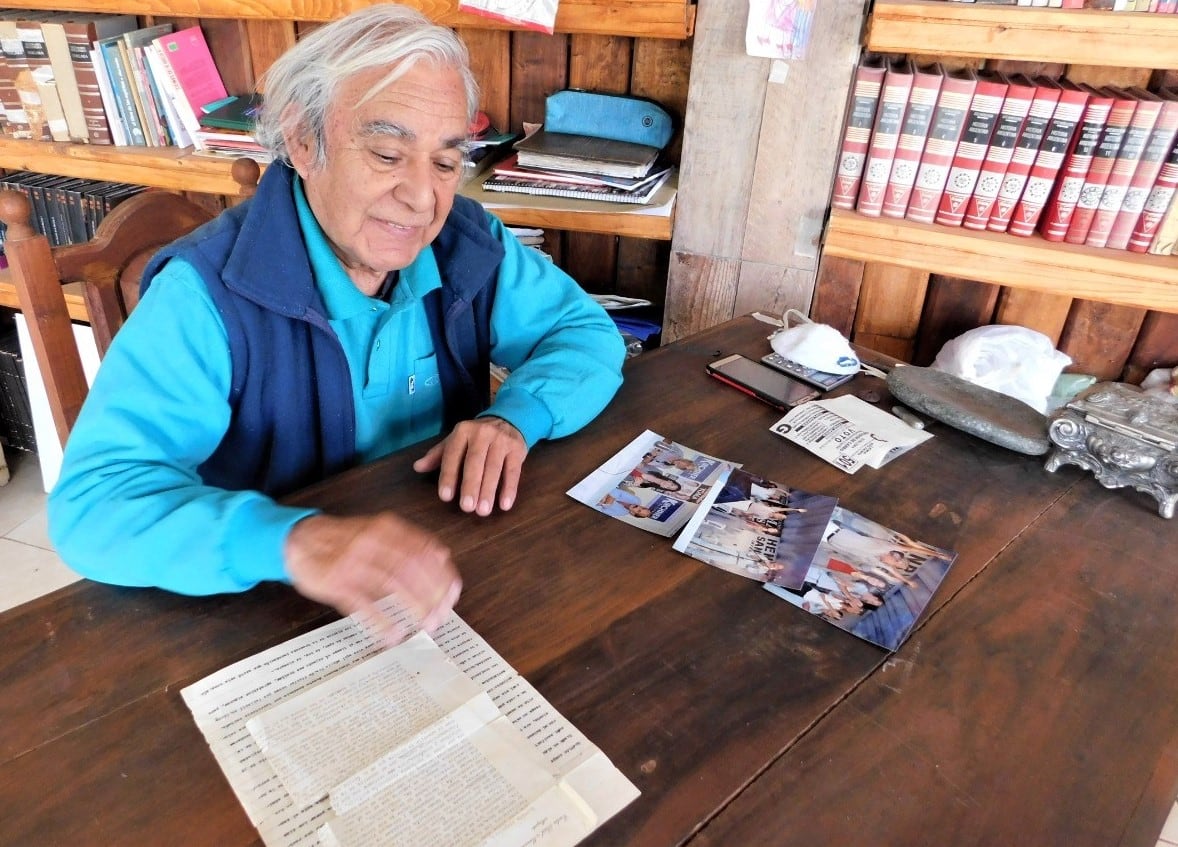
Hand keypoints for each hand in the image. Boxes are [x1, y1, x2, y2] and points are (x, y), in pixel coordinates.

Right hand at [284, 512, 460, 643]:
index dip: (443, 574)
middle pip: (413, 568)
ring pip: (393, 583)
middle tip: (442, 615)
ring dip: (415, 606)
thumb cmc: (345, 540)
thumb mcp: (378, 532)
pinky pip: (362, 604)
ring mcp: (353, 561)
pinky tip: (393, 635)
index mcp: (387, 528)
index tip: (454, 594)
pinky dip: (380, 621)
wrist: (299, 539)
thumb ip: (408, 543)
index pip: (425, 550)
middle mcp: (372, 541)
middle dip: (433, 594)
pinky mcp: (335, 582)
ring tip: (427, 625)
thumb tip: (443, 557)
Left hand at [413, 416, 527, 514]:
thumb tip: (417, 468)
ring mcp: (501, 440)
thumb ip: (437, 455)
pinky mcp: (517, 449)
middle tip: (467, 508)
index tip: (445, 497)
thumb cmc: (477, 437)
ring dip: (488, 491)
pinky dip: (510, 488)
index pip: (453, 455)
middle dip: (470, 486)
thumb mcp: (456, 441)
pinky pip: (513, 471)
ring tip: (483, 511)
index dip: (449, 476)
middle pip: (475, 462)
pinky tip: (505, 504)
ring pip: (494, 468)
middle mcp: (482, 433)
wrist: (509, 420)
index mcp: (462, 431)